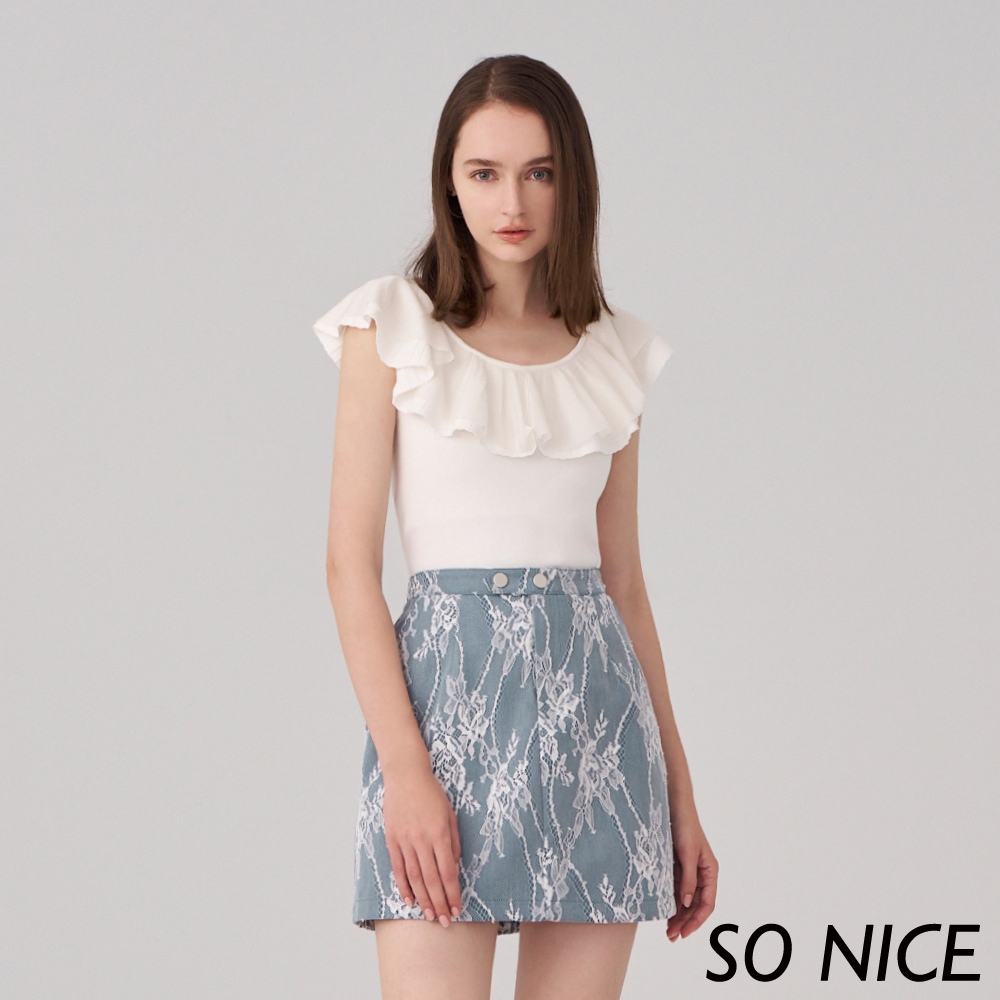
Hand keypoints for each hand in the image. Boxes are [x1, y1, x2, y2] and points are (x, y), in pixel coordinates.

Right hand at [382, 762, 462, 926]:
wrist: (406, 776)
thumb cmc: (432, 793)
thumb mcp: (450, 814)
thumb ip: (453, 841)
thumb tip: (454, 867)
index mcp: (440, 833)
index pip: (447, 872)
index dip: (452, 893)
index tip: (457, 908)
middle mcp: (422, 840)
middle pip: (432, 879)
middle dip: (440, 903)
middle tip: (445, 921)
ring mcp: (405, 841)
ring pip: (415, 877)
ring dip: (423, 899)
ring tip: (430, 916)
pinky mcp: (392, 839)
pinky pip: (398, 868)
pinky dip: (403, 886)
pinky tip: (409, 900)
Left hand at [666, 808, 717, 941]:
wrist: (673, 805)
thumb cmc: (684, 826)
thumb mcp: (687, 855)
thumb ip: (687, 880)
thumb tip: (685, 904)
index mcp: (710, 871)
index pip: (707, 903)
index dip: (696, 921)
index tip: (684, 933)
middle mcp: (702, 873)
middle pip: (696, 904)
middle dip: (685, 922)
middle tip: (671, 936)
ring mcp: (689, 870)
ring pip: (686, 899)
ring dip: (678, 915)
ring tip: (667, 930)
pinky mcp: (677, 865)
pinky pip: (676, 889)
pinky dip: (671, 901)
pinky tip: (664, 911)